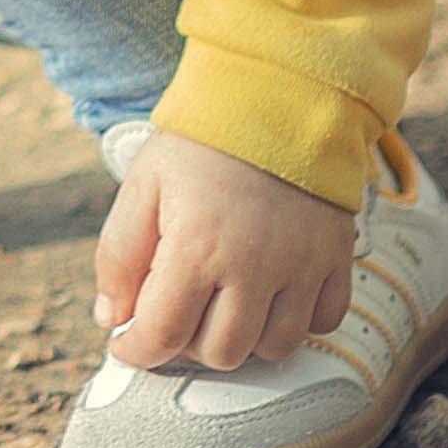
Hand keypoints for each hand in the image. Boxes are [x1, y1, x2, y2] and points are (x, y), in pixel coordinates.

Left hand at [93, 129, 359, 371]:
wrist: (276, 95)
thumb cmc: (202, 141)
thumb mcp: (142, 185)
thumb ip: (118, 256)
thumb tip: (111, 318)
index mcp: (197, 246)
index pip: (164, 334)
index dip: (137, 352)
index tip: (126, 345)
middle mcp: (254, 265)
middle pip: (222, 352)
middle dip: (187, 345)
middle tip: (174, 315)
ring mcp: (302, 265)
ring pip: (275, 348)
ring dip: (242, 339)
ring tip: (220, 306)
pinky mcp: (336, 256)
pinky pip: (324, 321)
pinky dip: (297, 322)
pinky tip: (270, 296)